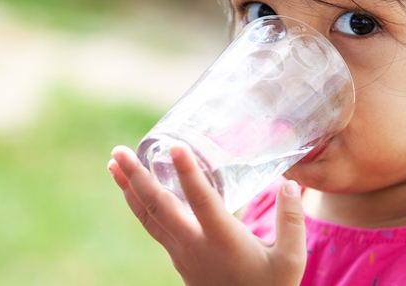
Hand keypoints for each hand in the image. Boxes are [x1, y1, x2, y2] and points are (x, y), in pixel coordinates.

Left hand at [107, 143, 306, 285]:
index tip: (173, 146)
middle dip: (136, 177)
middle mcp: (195, 245)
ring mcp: (181, 253)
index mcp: (223, 241)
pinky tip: (135, 191)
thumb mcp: (291, 260)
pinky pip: (152, 227)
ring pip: (148, 217)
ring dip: (129, 189)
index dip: (187, 173)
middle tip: (119, 150)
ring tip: (113, 164)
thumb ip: (291, 220)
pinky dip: (139, 205)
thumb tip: (289, 184)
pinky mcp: (178, 258)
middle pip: (158, 207)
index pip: (201, 201)